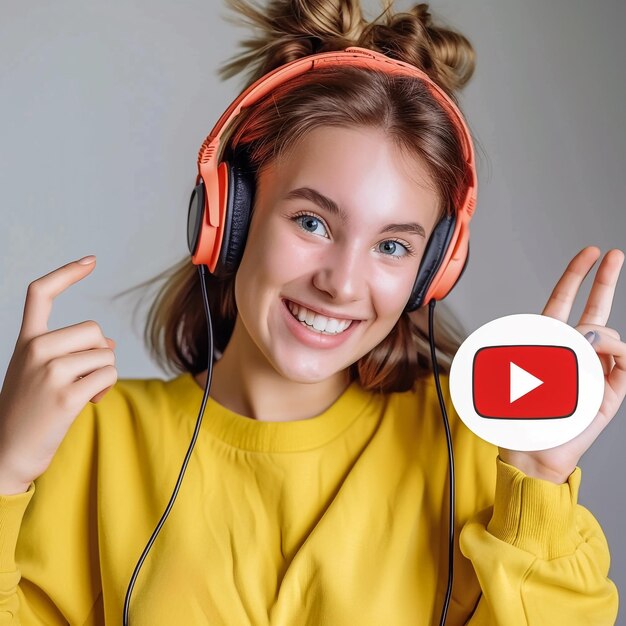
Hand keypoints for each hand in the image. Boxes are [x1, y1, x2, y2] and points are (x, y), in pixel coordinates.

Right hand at [0, 257, 117, 494]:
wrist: (7, 452)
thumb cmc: (31, 410)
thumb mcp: (41, 371)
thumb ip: (71, 350)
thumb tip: (109, 344)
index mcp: (26, 341)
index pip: (40, 293)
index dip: (67, 273)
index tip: (90, 260)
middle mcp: (35, 350)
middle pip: (94, 330)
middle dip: (99, 352)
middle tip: (86, 375)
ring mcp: (50, 372)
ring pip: (106, 355)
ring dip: (104, 374)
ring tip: (84, 392)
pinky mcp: (66, 395)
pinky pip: (108, 376)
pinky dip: (106, 389)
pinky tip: (89, 402)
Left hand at [499, 247, 625, 483]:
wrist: (533, 450)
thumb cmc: (519, 413)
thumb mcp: (517, 371)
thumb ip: (546, 347)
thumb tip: (590, 336)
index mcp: (548, 342)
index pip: (564, 300)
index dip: (576, 276)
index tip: (590, 253)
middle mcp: (574, 350)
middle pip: (594, 308)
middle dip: (605, 280)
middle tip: (616, 254)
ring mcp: (595, 368)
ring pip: (610, 336)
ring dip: (602, 338)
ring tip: (586, 354)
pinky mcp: (611, 389)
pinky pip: (625, 363)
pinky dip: (620, 356)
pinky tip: (611, 359)